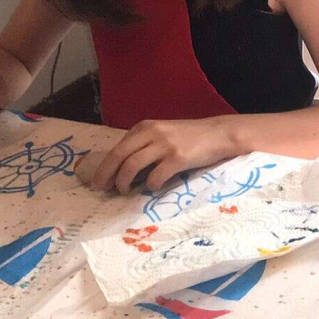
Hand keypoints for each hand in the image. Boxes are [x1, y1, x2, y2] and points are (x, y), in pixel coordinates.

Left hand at [91, 117, 242, 194]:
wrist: (219, 134)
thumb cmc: (190, 136)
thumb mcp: (163, 133)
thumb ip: (144, 144)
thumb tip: (123, 167)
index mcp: (145, 127)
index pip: (117, 148)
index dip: (104, 166)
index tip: (99, 180)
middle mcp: (152, 133)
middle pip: (119, 156)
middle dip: (106, 175)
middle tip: (100, 190)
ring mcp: (165, 145)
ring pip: (132, 166)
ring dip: (124, 183)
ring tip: (125, 191)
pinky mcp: (178, 158)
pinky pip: (155, 176)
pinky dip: (150, 186)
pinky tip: (152, 188)